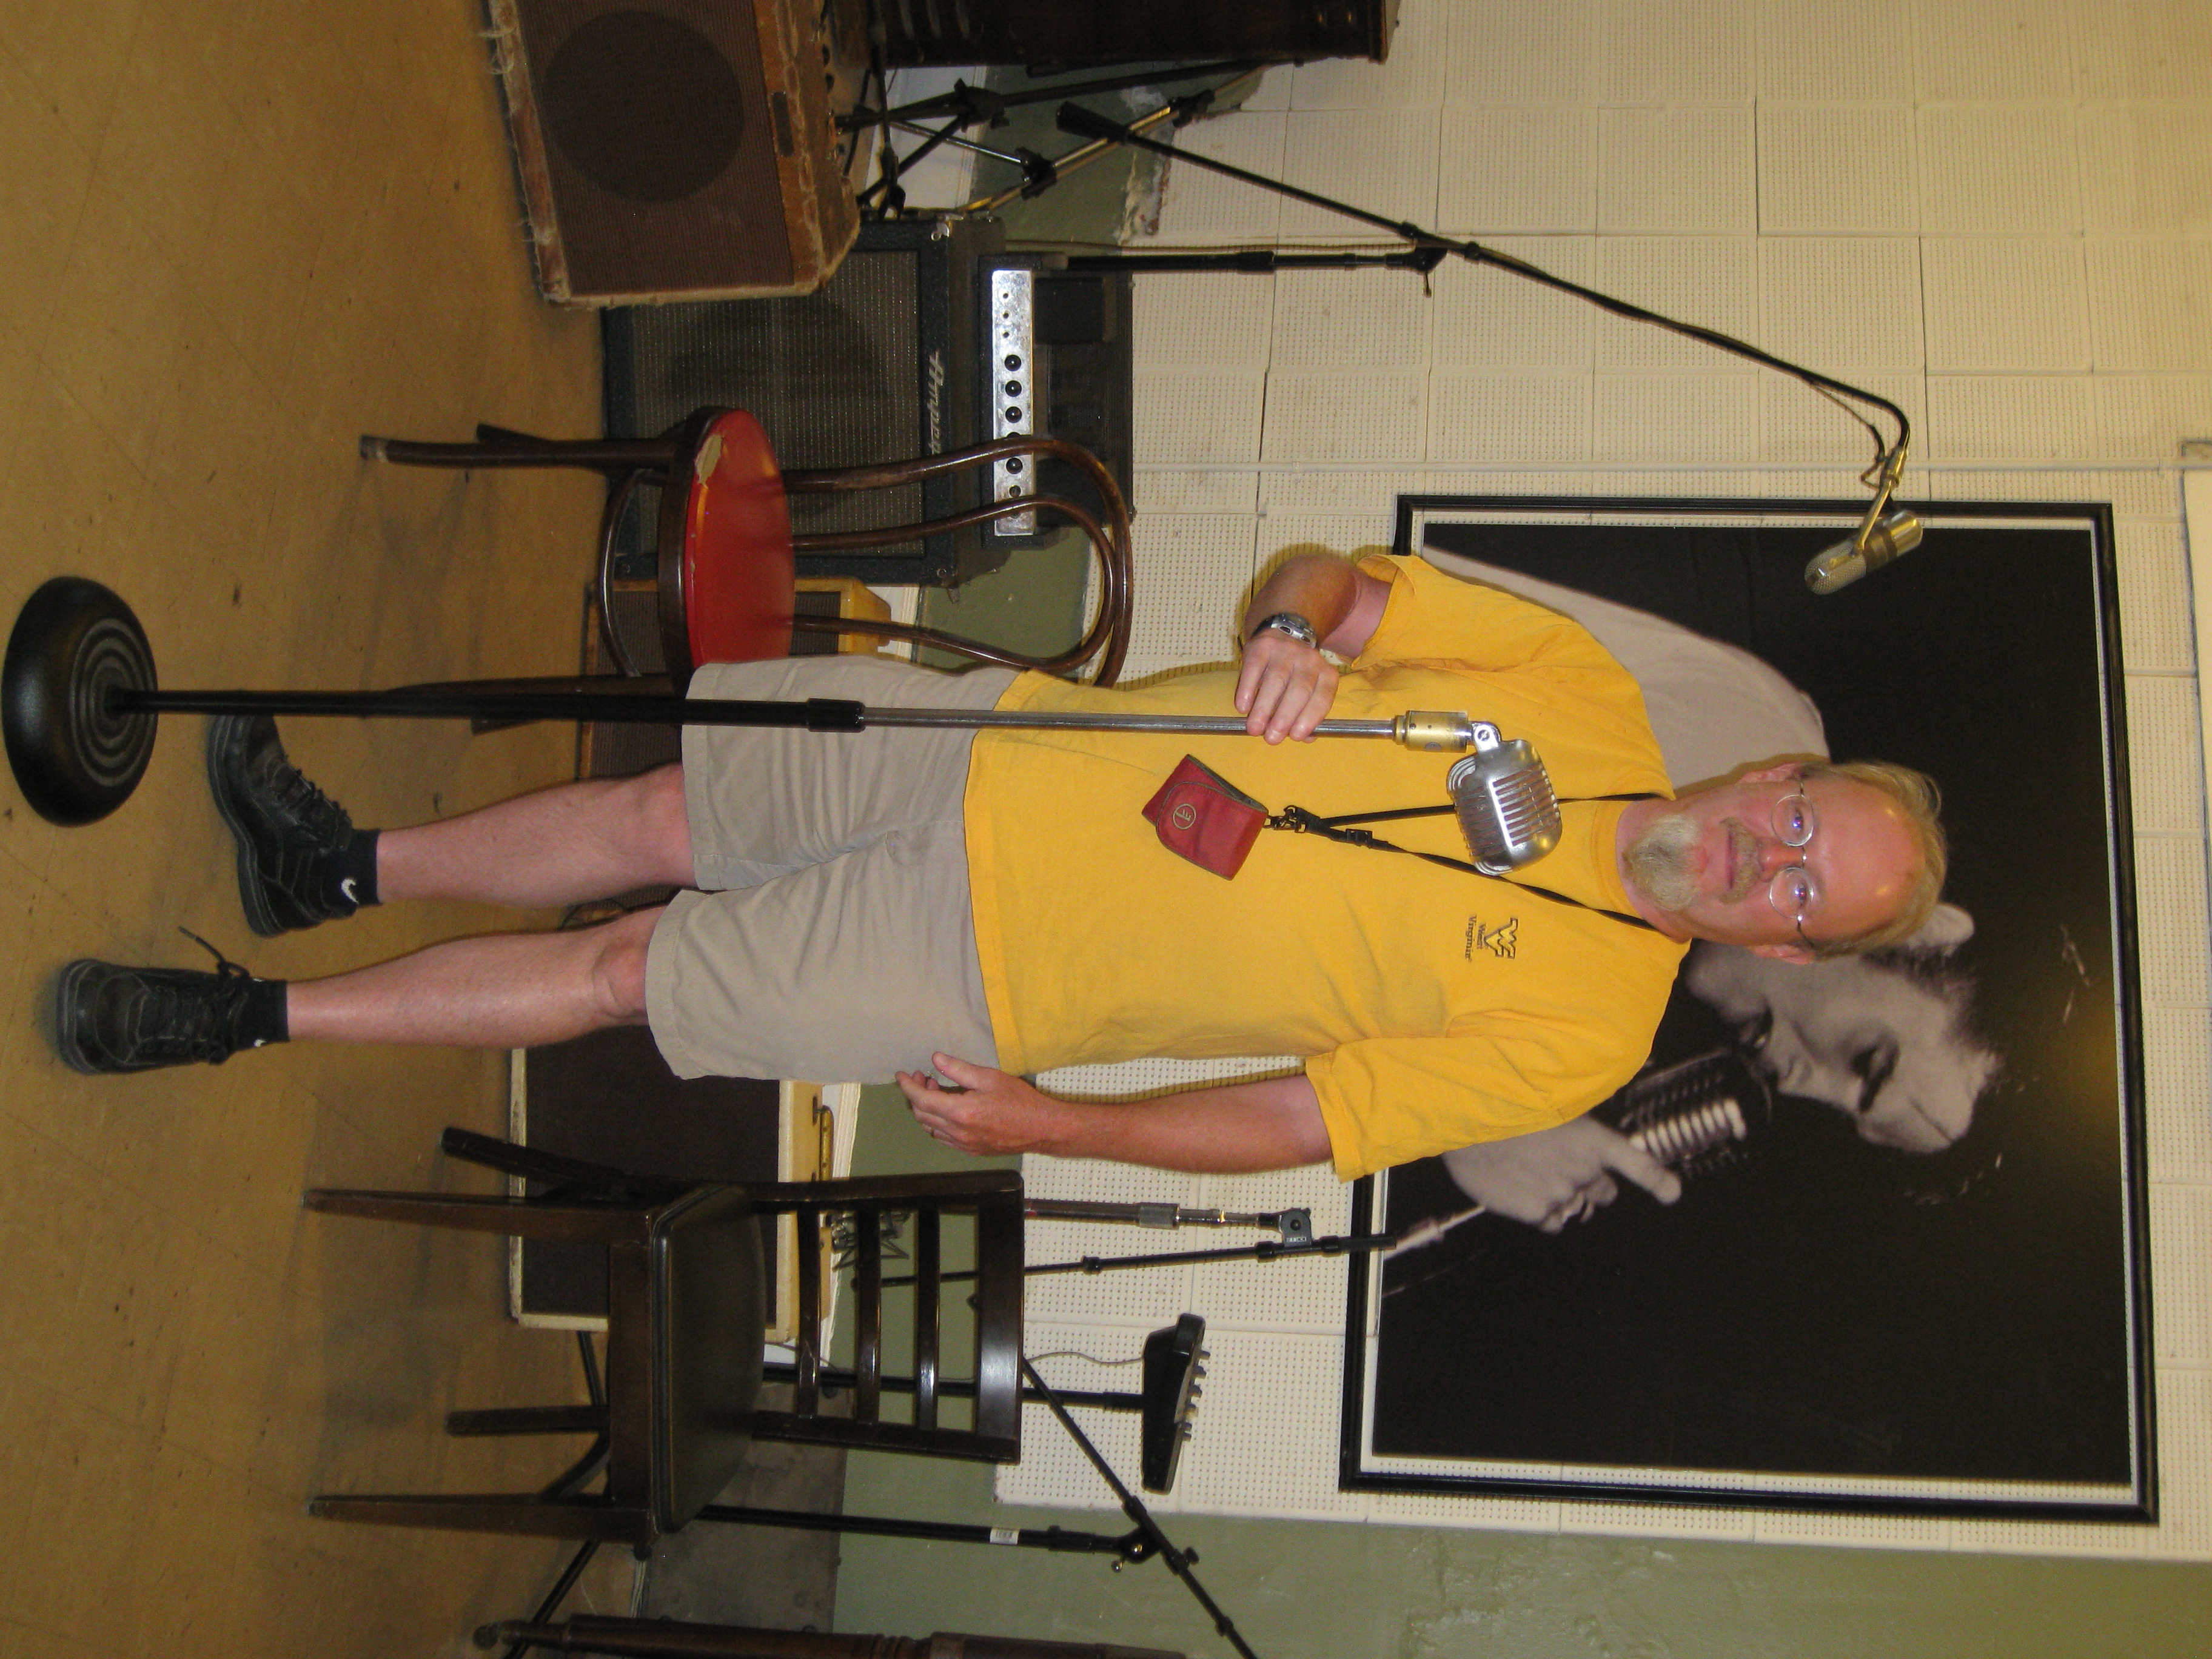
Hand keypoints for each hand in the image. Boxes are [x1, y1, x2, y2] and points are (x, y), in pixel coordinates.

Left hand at [897, 1053, 1067, 1156]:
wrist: (1042, 1129)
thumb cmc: (1020, 1100)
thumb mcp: (990, 1078)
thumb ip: (959, 1069)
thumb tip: (936, 1059)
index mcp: (960, 1112)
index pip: (921, 1099)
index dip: (908, 1086)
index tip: (901, 1075)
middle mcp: (957, 1132)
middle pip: (921, 1114)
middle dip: (916, 1094)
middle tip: (924, 1076)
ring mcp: (963, 1144)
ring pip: (930, 1128)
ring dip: (926, 1109)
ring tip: (937, 1090)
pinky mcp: (970, 1150)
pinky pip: (943, 1138)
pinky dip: (937, 1122)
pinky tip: (947, 1109)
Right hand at [1234, 629, 1337, 742]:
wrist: (1282, 636)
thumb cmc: (1295, 674)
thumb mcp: (1308, 691)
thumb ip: (1307, 714)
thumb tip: (1305, 738)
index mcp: (1326, 675)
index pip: (1322, 698)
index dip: (1310, 718)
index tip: (1296, 737)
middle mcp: (1310, 660)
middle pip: (1299, 690)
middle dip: (1284, 717)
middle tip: (1271, 738)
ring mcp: (1287, 650)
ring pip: (1276, 680)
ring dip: (1263, 708)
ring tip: (1254, 729)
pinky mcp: (1263, 646)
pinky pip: (1254, 669)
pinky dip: (1247, 690)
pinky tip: (1242, 708)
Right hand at [1440, 1116, 1680, 1233]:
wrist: (1468, 1119)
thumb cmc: (1505, 1107)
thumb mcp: (1550, 1107)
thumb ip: (1574, 1132)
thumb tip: (1582, 1149)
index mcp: (1593, 1140)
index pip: (1637, 1165)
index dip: (1658, 1182)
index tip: (1671, 1193)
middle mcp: (1584, 1170)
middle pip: (1603, 1192)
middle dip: (1590, 1186)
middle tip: (1562, 1171)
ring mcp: (1562, 1194)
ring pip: (1573, 1208)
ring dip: (1560, 1198)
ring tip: (1530, 1175)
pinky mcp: (1537, 1212)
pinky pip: (1549, 1221)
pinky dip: (1539, 1211)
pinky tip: (1519, 1189)